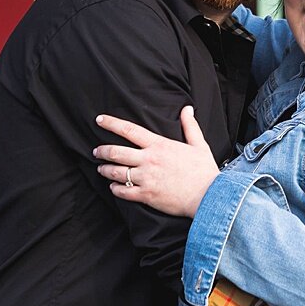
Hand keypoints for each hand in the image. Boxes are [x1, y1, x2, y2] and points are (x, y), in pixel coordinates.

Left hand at [93, 106, 217, 217]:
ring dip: (105, 170)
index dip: (111, 123)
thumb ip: (190, 126)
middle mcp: (149, 160)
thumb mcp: (199, 144)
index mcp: (159, 145)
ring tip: (101, 169)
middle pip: (116, 152)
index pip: (129, 130)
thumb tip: (187, 109)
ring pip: (115, 172)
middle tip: (96, 151)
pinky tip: (113, 187)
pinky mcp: (146, 195)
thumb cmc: (204, 171)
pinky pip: (123, 191)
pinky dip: (115, 189)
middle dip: (102, 150)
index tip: (99, 120)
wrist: (208, 196)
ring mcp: (145, 178)